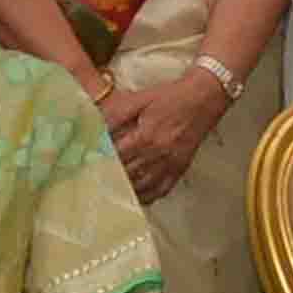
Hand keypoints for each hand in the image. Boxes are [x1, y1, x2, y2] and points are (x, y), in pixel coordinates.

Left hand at [103, 64, 236, 199]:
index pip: (117, 157)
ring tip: (110, 189)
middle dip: (110, 177)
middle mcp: (158, 155)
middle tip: (95, 179)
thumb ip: (117, 112)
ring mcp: (170, 165)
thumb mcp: (140, 98)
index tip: (89, 163)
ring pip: (142, 187)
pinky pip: (161, 190)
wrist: (204, 98)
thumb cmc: (171, 97)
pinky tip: (136, 195)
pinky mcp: (179, 169)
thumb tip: (96, 125)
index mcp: (146, 136)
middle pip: (127, 175)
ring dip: (125, 189)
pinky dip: (147, 196)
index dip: (101, 160)